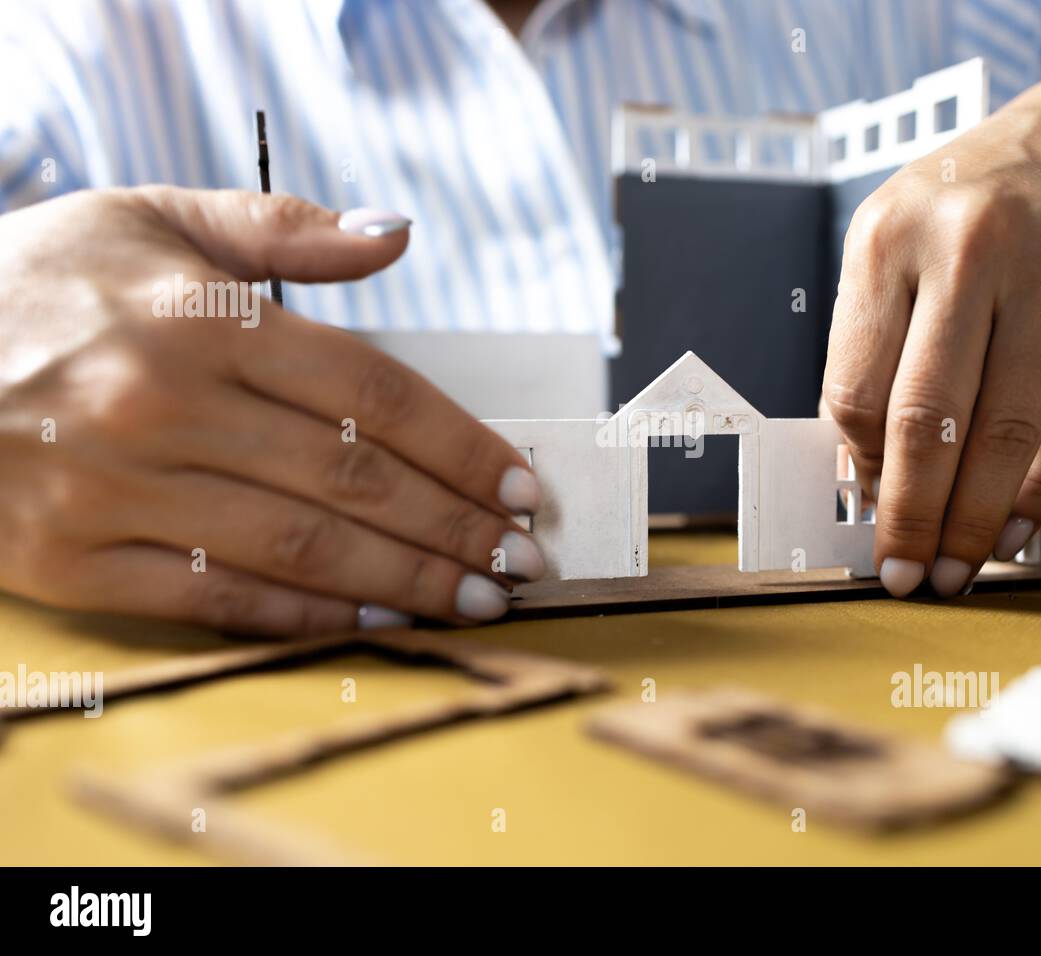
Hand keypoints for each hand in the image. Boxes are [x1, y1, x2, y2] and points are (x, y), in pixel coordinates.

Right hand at [0, 187, 543, 633]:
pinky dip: (310, 619)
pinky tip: (379, 621)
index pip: (375, 395)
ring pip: (302, 550)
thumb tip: (398, 231)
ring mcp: (119, 491)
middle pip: (355, 482)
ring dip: (408, 582)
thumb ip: (283, 229)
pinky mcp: (77, 560)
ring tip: (480, 599)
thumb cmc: (38, 279)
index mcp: (202, 318)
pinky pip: (220, 601)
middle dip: (457, 528)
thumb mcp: (151, 217)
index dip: (463, 447)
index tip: (522, 486)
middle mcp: (167, 406)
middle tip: (524, 561)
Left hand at [823, 85, 1040, 596]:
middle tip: (903, 576)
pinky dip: (1039, 491)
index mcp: (887, 240)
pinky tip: (1014, 530)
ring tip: (955, 570)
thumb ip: (870, 347)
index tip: (864, 512)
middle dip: (911, 516)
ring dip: (975, 519)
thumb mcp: (890, 244)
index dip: (859, 467)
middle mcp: (969, 254)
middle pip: (929, 419)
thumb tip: (865, 473)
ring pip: (1004, 434)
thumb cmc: (966, 205)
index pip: (858, 387)